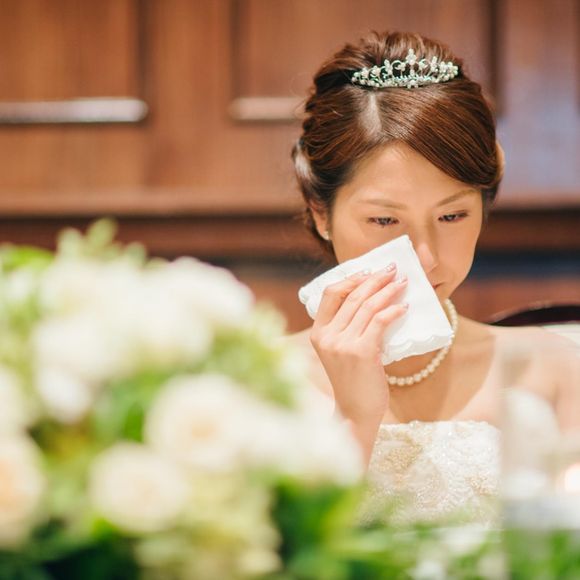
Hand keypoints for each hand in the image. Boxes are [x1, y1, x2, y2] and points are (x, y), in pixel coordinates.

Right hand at [310, 266, 407, 458]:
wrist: (356, 412)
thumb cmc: (353, 381)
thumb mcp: (341, 351)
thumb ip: (347, 327)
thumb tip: (372, 297)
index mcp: (318, 333)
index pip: (330, 294)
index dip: (351, 278)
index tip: (369, 271)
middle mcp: (327, 336)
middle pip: (352, 296)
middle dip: (375, 279)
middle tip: (393, 269)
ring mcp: (343, 344)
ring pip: (368, 306)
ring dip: (388, 290)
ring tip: (403, 283)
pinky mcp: (361, 352)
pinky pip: (380, 322)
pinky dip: (393, 310)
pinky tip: (404, 307)